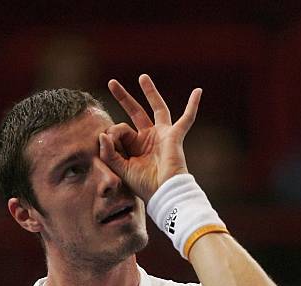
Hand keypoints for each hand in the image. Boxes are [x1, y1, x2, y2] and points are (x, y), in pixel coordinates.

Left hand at [99, 74, 201, 202]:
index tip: (110, 143)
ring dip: (150, 92)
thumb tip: (102, 134)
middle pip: (135, 113)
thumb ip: (109, 153)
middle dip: (124, 98)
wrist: (163, 192)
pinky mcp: (174, 135)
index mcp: (135, 147)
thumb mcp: (121, 169)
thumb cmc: (144, 185)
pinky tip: (198, 91)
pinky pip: (187, 118)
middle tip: (112, 83)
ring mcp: (162, 135)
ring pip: (156, 108)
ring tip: (142, 77)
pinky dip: (193, 105)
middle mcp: (148, 138)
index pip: (120, 130)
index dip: (113, 134)